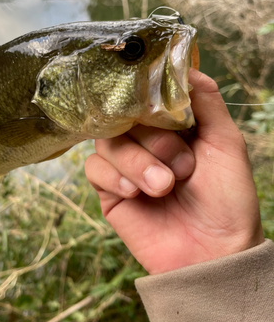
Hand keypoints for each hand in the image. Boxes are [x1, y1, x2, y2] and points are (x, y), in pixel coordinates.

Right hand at [85, 69, 263, 274]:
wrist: (212, 255)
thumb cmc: (227, 200)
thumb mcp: (226, 144)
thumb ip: (207, 102)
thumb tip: (188, 65)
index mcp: (172, 127)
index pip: (145, 95)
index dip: (147, 95)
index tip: (155, 102)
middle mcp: (146, 143)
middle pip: (123, 116)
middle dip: (152, 140)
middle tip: (181, 165)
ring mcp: (126, 166)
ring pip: (106, 141)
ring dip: (136, 162)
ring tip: (163, 187)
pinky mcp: (109, 191)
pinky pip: (94, 169)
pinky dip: (115, 178)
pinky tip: (135, 194)